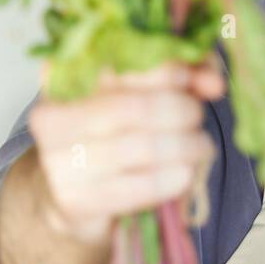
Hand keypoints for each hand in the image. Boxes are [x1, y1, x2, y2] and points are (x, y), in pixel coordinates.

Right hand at [28, 53, 226, 247]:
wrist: (70, 196)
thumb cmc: (109, 137)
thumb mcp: (141, 95)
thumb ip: (179, 79)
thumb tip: (213, 82)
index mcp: (63, 78)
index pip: (124, 63)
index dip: (170, 70)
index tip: (198, 81)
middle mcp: (51, 115)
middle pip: (137, 107)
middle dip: (182, 111)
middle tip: (197, 119)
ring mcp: (58, 160)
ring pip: (143, 147)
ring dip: (186, 147)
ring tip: (200, 147)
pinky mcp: (74, 200)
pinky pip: (138, 187)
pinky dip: (172, 179)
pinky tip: (185, 174)